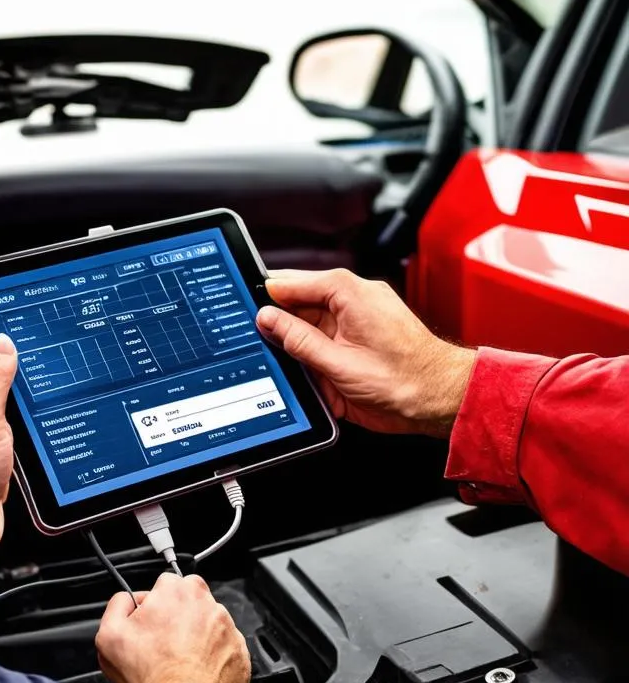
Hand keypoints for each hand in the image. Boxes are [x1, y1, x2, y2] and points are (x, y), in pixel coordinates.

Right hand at [95, 573, 250, 682]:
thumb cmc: (149, 672)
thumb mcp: (109, 633)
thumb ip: (117, 604)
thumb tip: (126, 600)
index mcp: (177, 590)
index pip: (165, 585)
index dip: (153, 605)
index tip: (148, 624)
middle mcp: (207, 603)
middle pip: (189, 603)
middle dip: (177, 617)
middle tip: (163, 644)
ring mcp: (227, 628)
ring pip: (208, 625)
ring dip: (196, 638)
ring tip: (179, 662)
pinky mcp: (240, 653)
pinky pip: (224, 650)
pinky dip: (212, 659)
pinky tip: (195, 673)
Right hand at [256, 269, 474, 437]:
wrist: (441, 400)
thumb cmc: (406, 379)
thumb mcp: (338, 363)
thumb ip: (298, 340)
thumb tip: (267, 319)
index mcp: (348, 292)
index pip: (292, 282)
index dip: (265, 295)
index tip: (241, 306)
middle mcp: (351, 301)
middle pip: (297, 303)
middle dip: (276, 321)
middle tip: (253, 339)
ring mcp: (354, 320)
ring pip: (306, 323)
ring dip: (293, 342)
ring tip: (277, 359)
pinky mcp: (356, 341)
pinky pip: (321, 339)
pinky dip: (308, 353)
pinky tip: (300, 370)